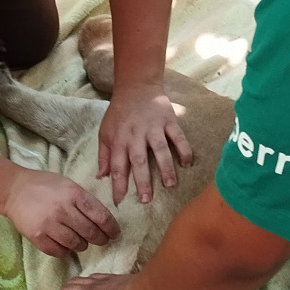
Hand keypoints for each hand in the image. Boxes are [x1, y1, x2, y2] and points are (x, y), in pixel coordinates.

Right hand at [3, 169, 120, 256]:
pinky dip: (65, 251)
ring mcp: (49, 224)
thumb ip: (85, 201)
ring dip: (82, 245)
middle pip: (91, 233)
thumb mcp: (68, 185)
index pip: (101, 216)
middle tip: (101, 241)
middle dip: (100, 240)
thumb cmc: (44, 186)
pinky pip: (59, 252)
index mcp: (74, 194)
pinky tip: (65, 245)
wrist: (14, 190)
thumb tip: (104, 221)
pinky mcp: (38, 236)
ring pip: (76, 244)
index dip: (112, 229)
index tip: (115, 234)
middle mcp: (63, 209)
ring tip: (81, 242)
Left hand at [98, 82, 192, 204]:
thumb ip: (104, 155)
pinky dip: (184, 149)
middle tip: (147, 200)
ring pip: (160, 150)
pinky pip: (178, 136)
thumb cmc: (119, 113)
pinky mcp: (169, 120)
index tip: (120, 202)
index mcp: (119, 140)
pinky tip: (188, 163)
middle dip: (142, 181)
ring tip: (170, 185)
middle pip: (139, 161)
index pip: (117, 166)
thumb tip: (101, 177)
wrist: (136, 87)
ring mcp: (153, 127)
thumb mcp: (105, 132)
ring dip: (166, 168)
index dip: (118, 185)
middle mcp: (136, 135)